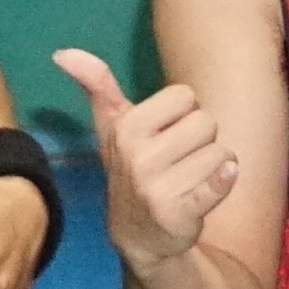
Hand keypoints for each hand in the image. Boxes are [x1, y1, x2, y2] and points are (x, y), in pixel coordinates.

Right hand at [52, 46, 232, 273]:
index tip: (164, 137)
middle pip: (207, 122)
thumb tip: (63, 52)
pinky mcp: (180, 212)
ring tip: (187, 181)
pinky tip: (210, 188)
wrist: (139, 236)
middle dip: (200, 141)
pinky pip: (224, 179)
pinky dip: (225, 181)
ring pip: (221, 150)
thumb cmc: (132, 169)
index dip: (182, 115)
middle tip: (176, 163)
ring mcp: (156, 187)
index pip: (185, 96)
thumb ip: (96, 86)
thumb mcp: (111, 127)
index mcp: (124, 127)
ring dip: (212, 166)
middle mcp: (137, 156)